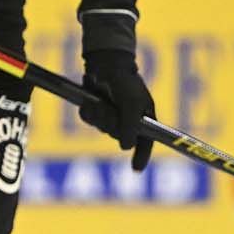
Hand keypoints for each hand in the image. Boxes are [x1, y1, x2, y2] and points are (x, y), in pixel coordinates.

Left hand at [80, 50, 154, 170]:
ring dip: (100, 113)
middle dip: (112, 122)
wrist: (105, 63)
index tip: (136, 169)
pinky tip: (92, 99)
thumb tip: (126, 147)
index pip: (145, 144)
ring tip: (102, 96)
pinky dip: (88, 110)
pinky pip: (88, 119)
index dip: (141, 157)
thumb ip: (130, 125)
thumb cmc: (126, 82)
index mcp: (143, 120)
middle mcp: (127, 122)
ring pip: (101, 127)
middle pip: (118, 136)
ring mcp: (109, 118)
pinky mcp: (94, 113)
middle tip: (112, 107)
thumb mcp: (132, 103)